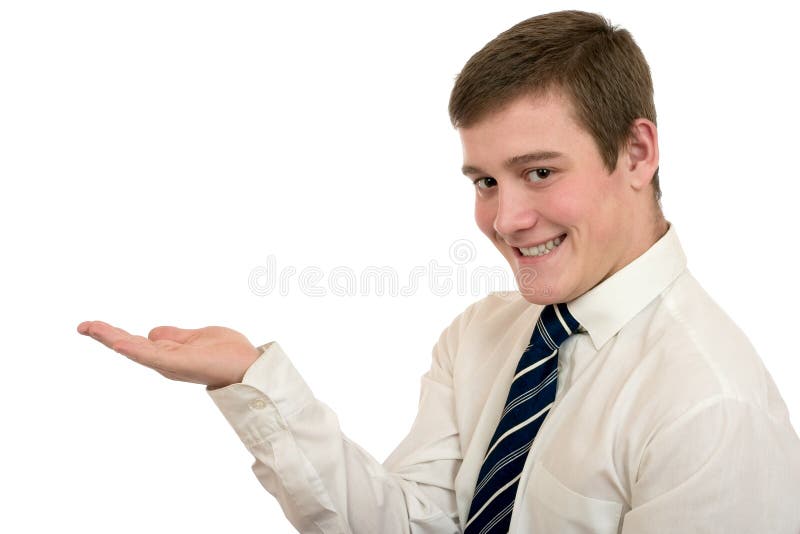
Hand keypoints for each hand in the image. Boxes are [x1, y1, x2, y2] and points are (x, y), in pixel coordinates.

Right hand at [77, 320, 260, 388]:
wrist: (249, 366)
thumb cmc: (228, 353)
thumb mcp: (195, 337)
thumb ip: (174, 336)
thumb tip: (151, 333)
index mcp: (168, 354)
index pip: (135, 342)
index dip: (112, 334)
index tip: (90, 325)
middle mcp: (165, 361)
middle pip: (129, 346)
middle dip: (105, 335)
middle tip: (81, 325)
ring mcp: (171, 363)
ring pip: (136, 350)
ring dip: (112, 339)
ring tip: (91, 328)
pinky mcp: (181, 364)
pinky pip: (155, 357)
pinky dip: (137, 351)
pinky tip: (120, 344)